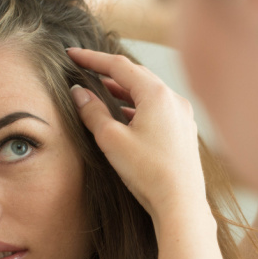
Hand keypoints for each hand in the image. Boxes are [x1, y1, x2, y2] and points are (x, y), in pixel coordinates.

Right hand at [67, 48, 207, 226]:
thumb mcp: (111, 140)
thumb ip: (92, 112)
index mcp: (157, 94)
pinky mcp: (185, 133)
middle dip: (110, 73)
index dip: (92, 59)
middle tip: (87, 70)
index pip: (119, 65)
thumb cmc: (149, 172)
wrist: (181, 204)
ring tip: (101, 94)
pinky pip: (159, 110)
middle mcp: (174, 100)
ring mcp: (183, 116)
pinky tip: (126, 119)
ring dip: (124, 92)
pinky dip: (139, 108)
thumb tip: (79, 93)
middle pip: (137, 76)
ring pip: (149, 94)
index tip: (72, 55)